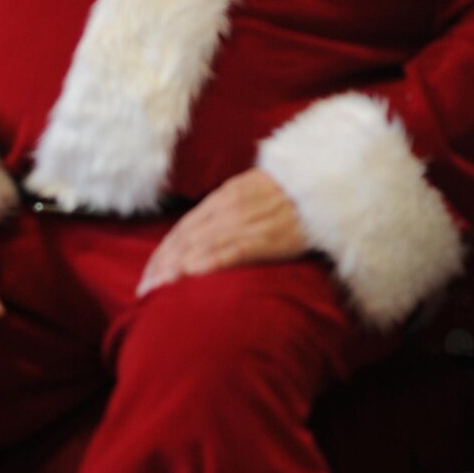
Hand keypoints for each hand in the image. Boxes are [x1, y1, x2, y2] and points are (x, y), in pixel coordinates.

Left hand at [137, 169, 308, 295]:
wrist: (331, 181)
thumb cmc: (295, 194)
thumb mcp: (255, 192)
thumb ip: (231, 211)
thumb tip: (206, 237)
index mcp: (226, 196)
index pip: (184, 228)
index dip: (163, 252)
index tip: (147, 276)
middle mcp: (232, 205)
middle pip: (187, 238)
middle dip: (162, 265)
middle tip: (143, 292)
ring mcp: (250, 219)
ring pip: (203, 244)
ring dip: (176, 268)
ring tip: (157, 290)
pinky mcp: (271, 235)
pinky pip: (235, 249)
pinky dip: (210, 261)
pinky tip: (191, 274)